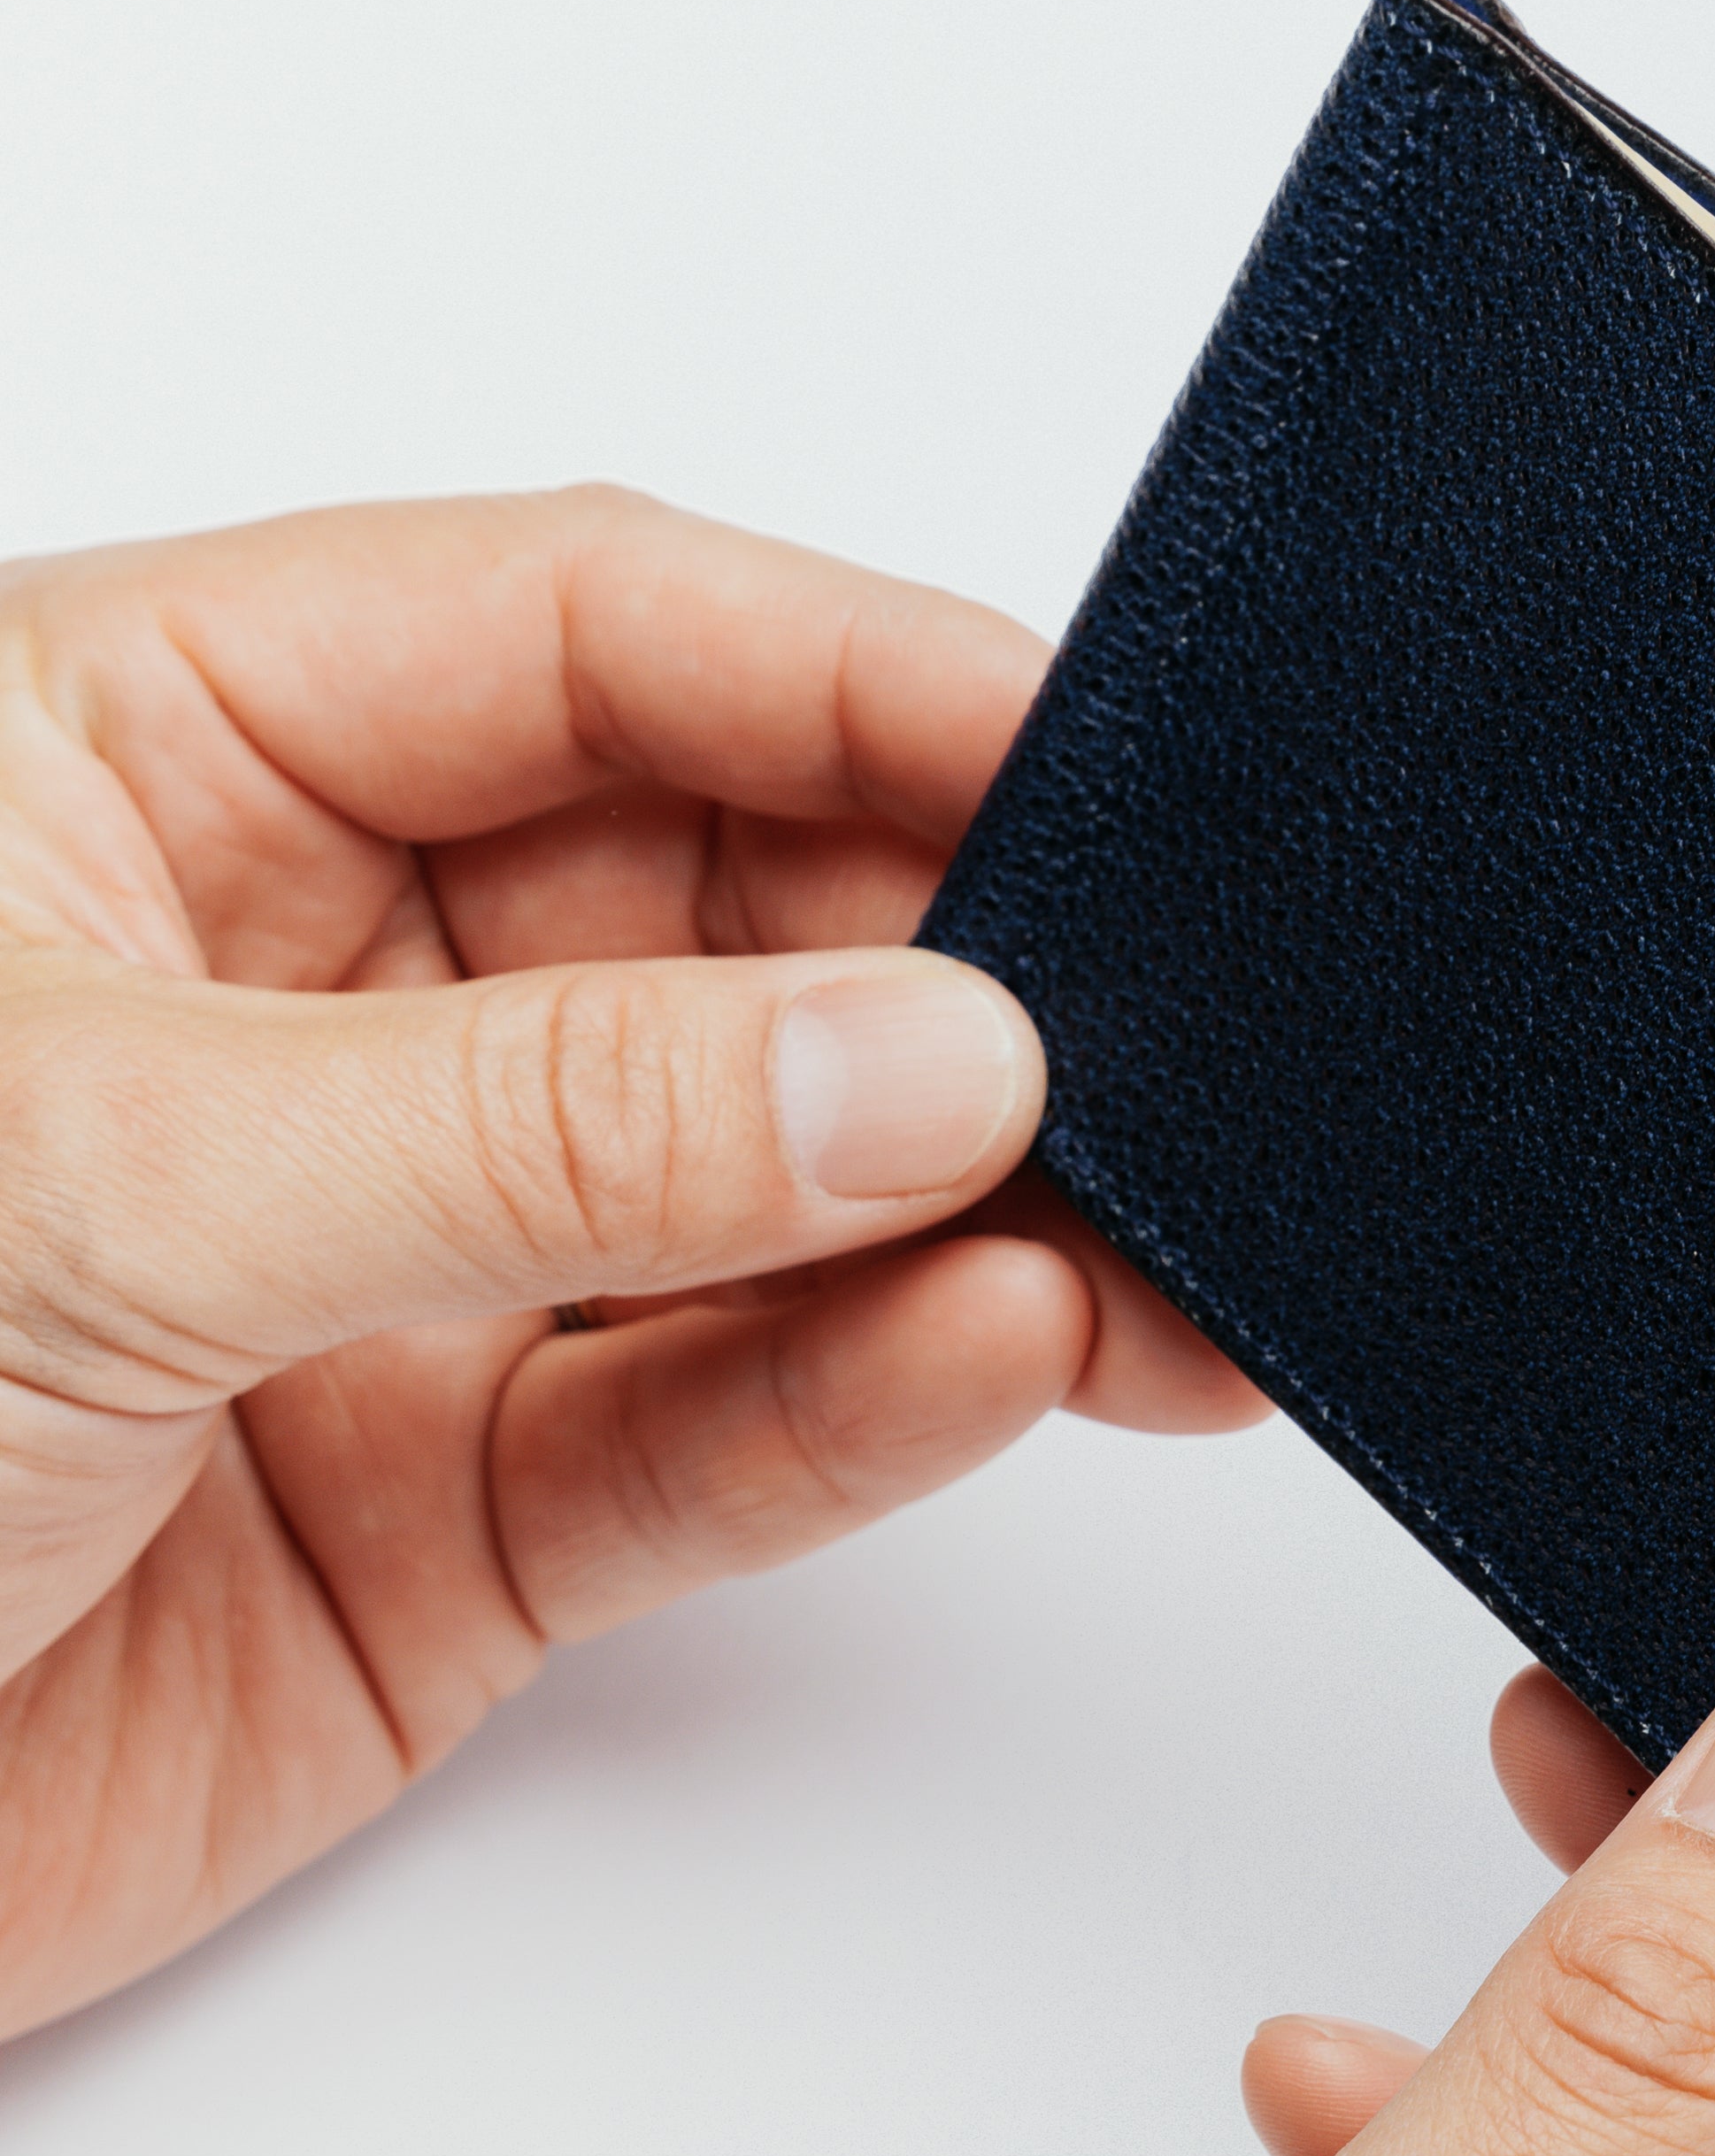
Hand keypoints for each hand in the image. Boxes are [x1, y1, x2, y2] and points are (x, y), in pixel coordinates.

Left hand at [0, 488, 1260, 2038]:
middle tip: (1166, 1039)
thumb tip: (925, 1055)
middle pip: (725, 914)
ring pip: (760, 1197)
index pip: (587, 644)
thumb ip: (542, 1116)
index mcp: (155, 772)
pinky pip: (709, 1430)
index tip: (1085, 754)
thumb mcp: (92, 1169)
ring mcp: (398, 1259)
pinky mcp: (450, 1511)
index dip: (849, 674)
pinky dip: (866, 1402)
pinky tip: (1008, 1357)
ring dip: (976, 1222)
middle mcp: (309, 996)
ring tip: (1163, 1259)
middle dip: (961, 977)